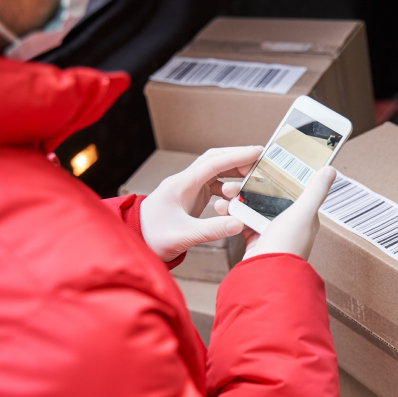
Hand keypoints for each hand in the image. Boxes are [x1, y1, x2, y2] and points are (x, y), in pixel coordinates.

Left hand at [140, 146, 262, 261]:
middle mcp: (185, 181)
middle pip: (214, 160)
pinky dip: (228, 184)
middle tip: (260, 161)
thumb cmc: (153, 238)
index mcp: (181, 184)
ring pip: (214, 170)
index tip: (257, 152)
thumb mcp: (183, 236)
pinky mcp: (191, 197)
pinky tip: (238, 194)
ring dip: (234, 171)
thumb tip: (239, 224)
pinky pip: (213, 183)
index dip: (236, 156)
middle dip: (237, 158)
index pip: (213, 163)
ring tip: (253, 176)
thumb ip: (211, 230)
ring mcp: (188, 188)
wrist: (137, 242)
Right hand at [215, 166, 336, 260]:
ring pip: (254, 207)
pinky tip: (222, 207)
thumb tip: (329, 170)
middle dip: (252, 185)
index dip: (279, 174)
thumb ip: (315, 191)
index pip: (293, 189)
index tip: (264, 162)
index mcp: (304, 216)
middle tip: (237, 177)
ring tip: (224, 190)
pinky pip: (243, 222)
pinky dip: (232, 214)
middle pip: (270, 196)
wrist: (265, 275)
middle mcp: (289, 224)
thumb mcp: (303, 213)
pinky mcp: (255, 240)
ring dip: (238, 197)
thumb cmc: (288, 247)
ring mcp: (271, 233)